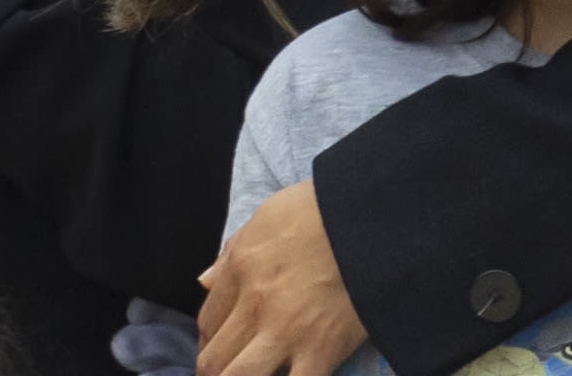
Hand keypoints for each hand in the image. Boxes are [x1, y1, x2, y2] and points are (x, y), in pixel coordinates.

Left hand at [196, 181, 363, 375]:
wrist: (365, 222)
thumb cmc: (316, 212)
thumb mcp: (263, 219)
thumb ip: (232, 253)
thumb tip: (206, 281)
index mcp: (239, 271)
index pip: (207, 322)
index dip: (207, 342)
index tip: (216, 349)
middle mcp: (255, 306)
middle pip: (215, 357)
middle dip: (214, 372)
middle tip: (224, 373)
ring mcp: (286, 333)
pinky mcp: (322, 352)